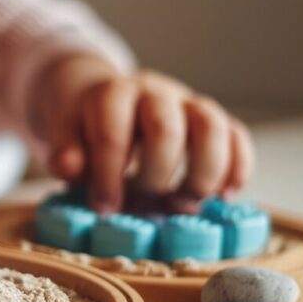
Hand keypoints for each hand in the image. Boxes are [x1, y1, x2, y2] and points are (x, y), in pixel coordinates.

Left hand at [32, 54, 253, 212]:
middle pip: (165, 128)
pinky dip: (238, 166)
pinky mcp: (210, 118)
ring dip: (204, 172)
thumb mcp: (64, 136)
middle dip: (156, 175)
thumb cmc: (84, 126)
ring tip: (187, 205)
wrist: (101, 97)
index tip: (106, 208)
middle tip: (146, 206)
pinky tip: (227, 195)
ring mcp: (186, 102)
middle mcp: (153, 93)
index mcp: (111, 95)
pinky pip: (236, 135)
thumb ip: (65, 153)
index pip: (114, 133)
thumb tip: (69, 167)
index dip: (109, 174)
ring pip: (211, 126)